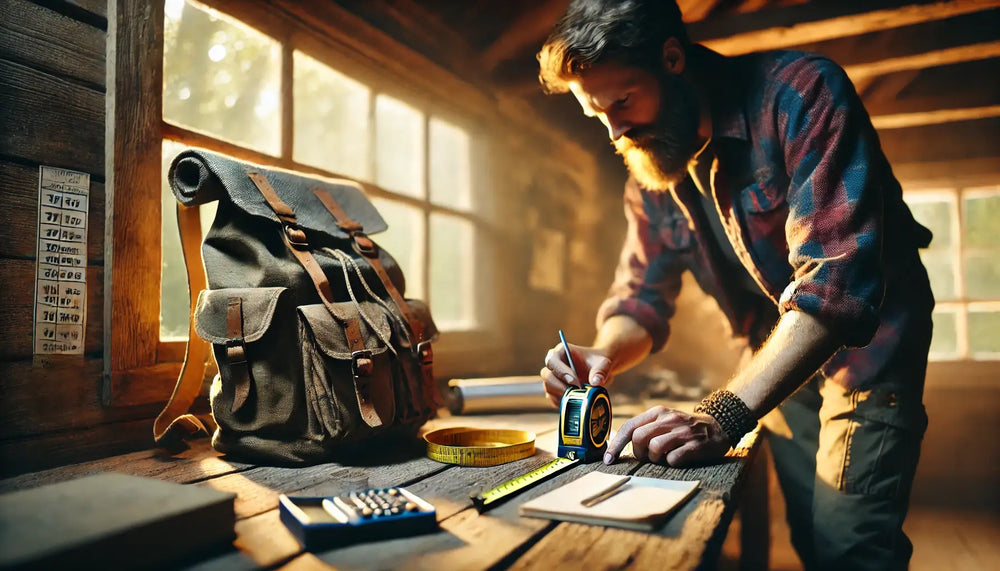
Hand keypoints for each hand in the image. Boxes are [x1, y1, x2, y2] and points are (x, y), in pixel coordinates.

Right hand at [539, 343, 612, 406]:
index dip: (561, 372)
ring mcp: (553, 378)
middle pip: (547, 375)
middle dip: (559, 386)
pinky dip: (562, 402)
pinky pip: (552, 398)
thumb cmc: (598, 363)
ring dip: (561, 395)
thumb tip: (595, 382)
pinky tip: (574, 401)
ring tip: (577, 396)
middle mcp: (553, 365)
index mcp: (561, 352)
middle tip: (575, 391)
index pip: (553, 361)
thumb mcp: (603, 364)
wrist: (599, 371)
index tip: (574, 381)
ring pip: (548, 388)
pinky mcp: (555, 391)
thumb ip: (600, 371)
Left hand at [604, 406, 730, 466]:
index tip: (609, 459)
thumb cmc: (685, 428)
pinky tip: (678, 459)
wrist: (720, 426)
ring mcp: (682, 432)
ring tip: (665, 458)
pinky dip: (671, 463)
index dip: (616, 445)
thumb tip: (622, 446)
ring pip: (654, 448)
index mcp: (658, 413)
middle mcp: (668, 419)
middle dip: (639, 453)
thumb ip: (646, 428)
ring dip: (656, 459)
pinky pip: (673, 459)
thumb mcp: (665, 420)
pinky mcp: (695, 445)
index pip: (630, 427)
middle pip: (639, 438)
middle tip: (648, 457)